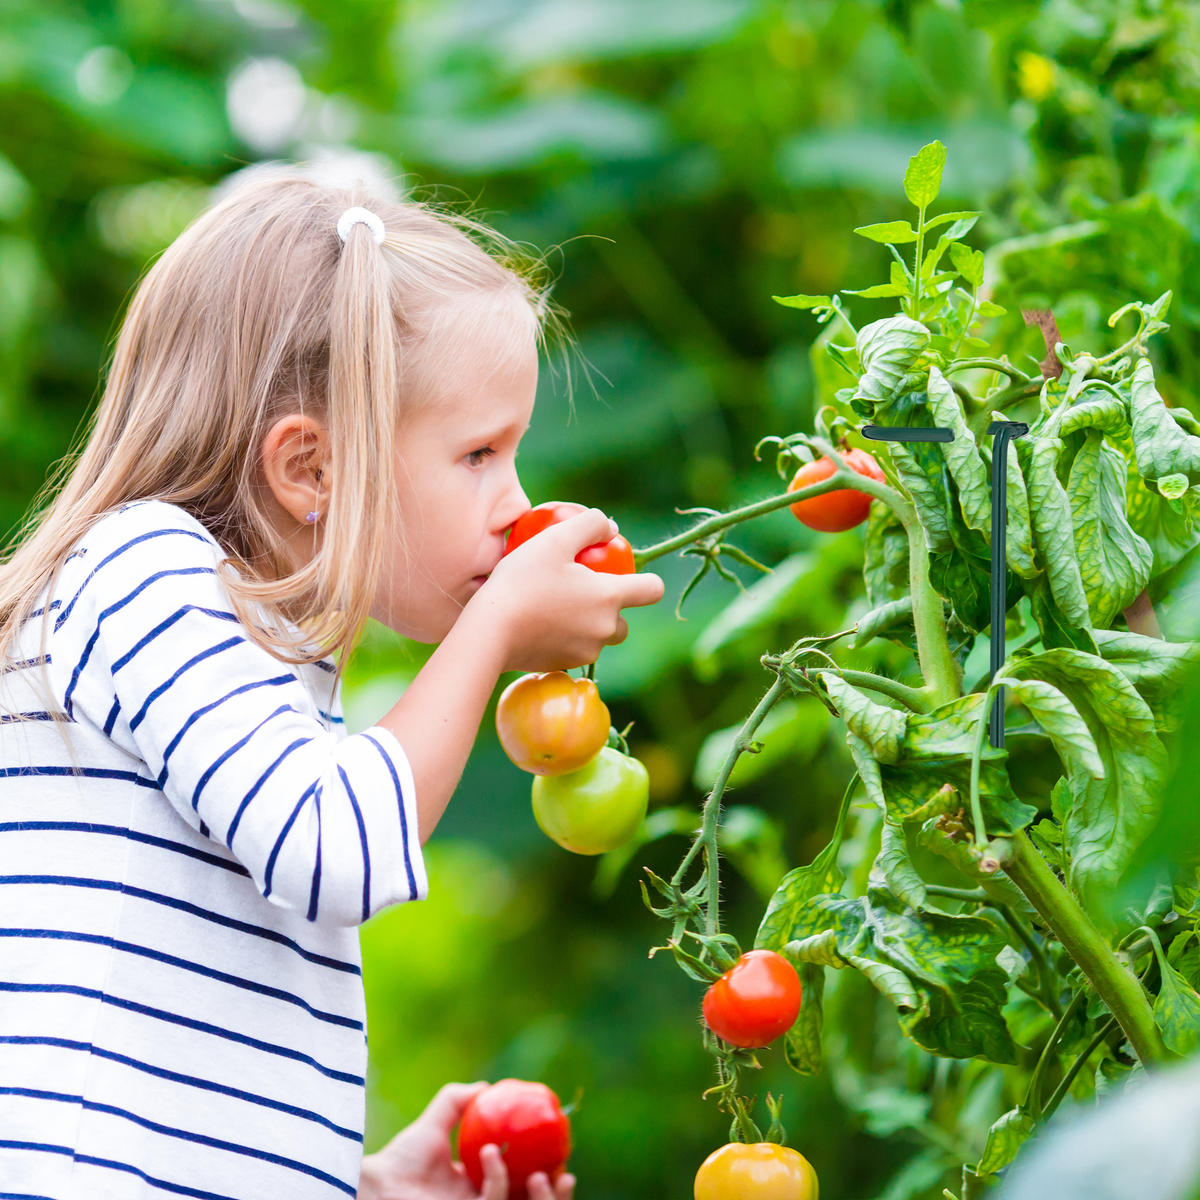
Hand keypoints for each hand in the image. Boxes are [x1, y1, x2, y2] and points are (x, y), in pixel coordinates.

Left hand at [358, 1081, 576, 1199]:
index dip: (547, 1178)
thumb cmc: (400, 1158)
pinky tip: (490, 1153)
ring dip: (539, 1197)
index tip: (563, 1155)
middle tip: (564, 1173)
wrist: (378, 1184)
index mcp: (479, 1190)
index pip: (522, 1188)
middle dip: (556, 1199)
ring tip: (538, 1172)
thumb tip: (486, 1086)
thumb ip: (457, 1102)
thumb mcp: (434, 1124)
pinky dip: (498, 1178)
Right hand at [476, 507, 664, 671]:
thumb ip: (589, 525)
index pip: (653, 589)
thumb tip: (611, 527)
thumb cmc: (522, 581)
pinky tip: (537, 622)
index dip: (647, 580)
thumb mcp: (555, 539)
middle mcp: (604, 629)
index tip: (625, 573)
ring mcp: (584, 652)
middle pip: (623, 620)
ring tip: (553, 604)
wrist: (489, 631)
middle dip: (609, 608)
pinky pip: (573, 649)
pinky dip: (563, 637)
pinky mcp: (562, 665)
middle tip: (579, 590)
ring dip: (585, 623)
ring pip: (597, 637)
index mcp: (609, 598)